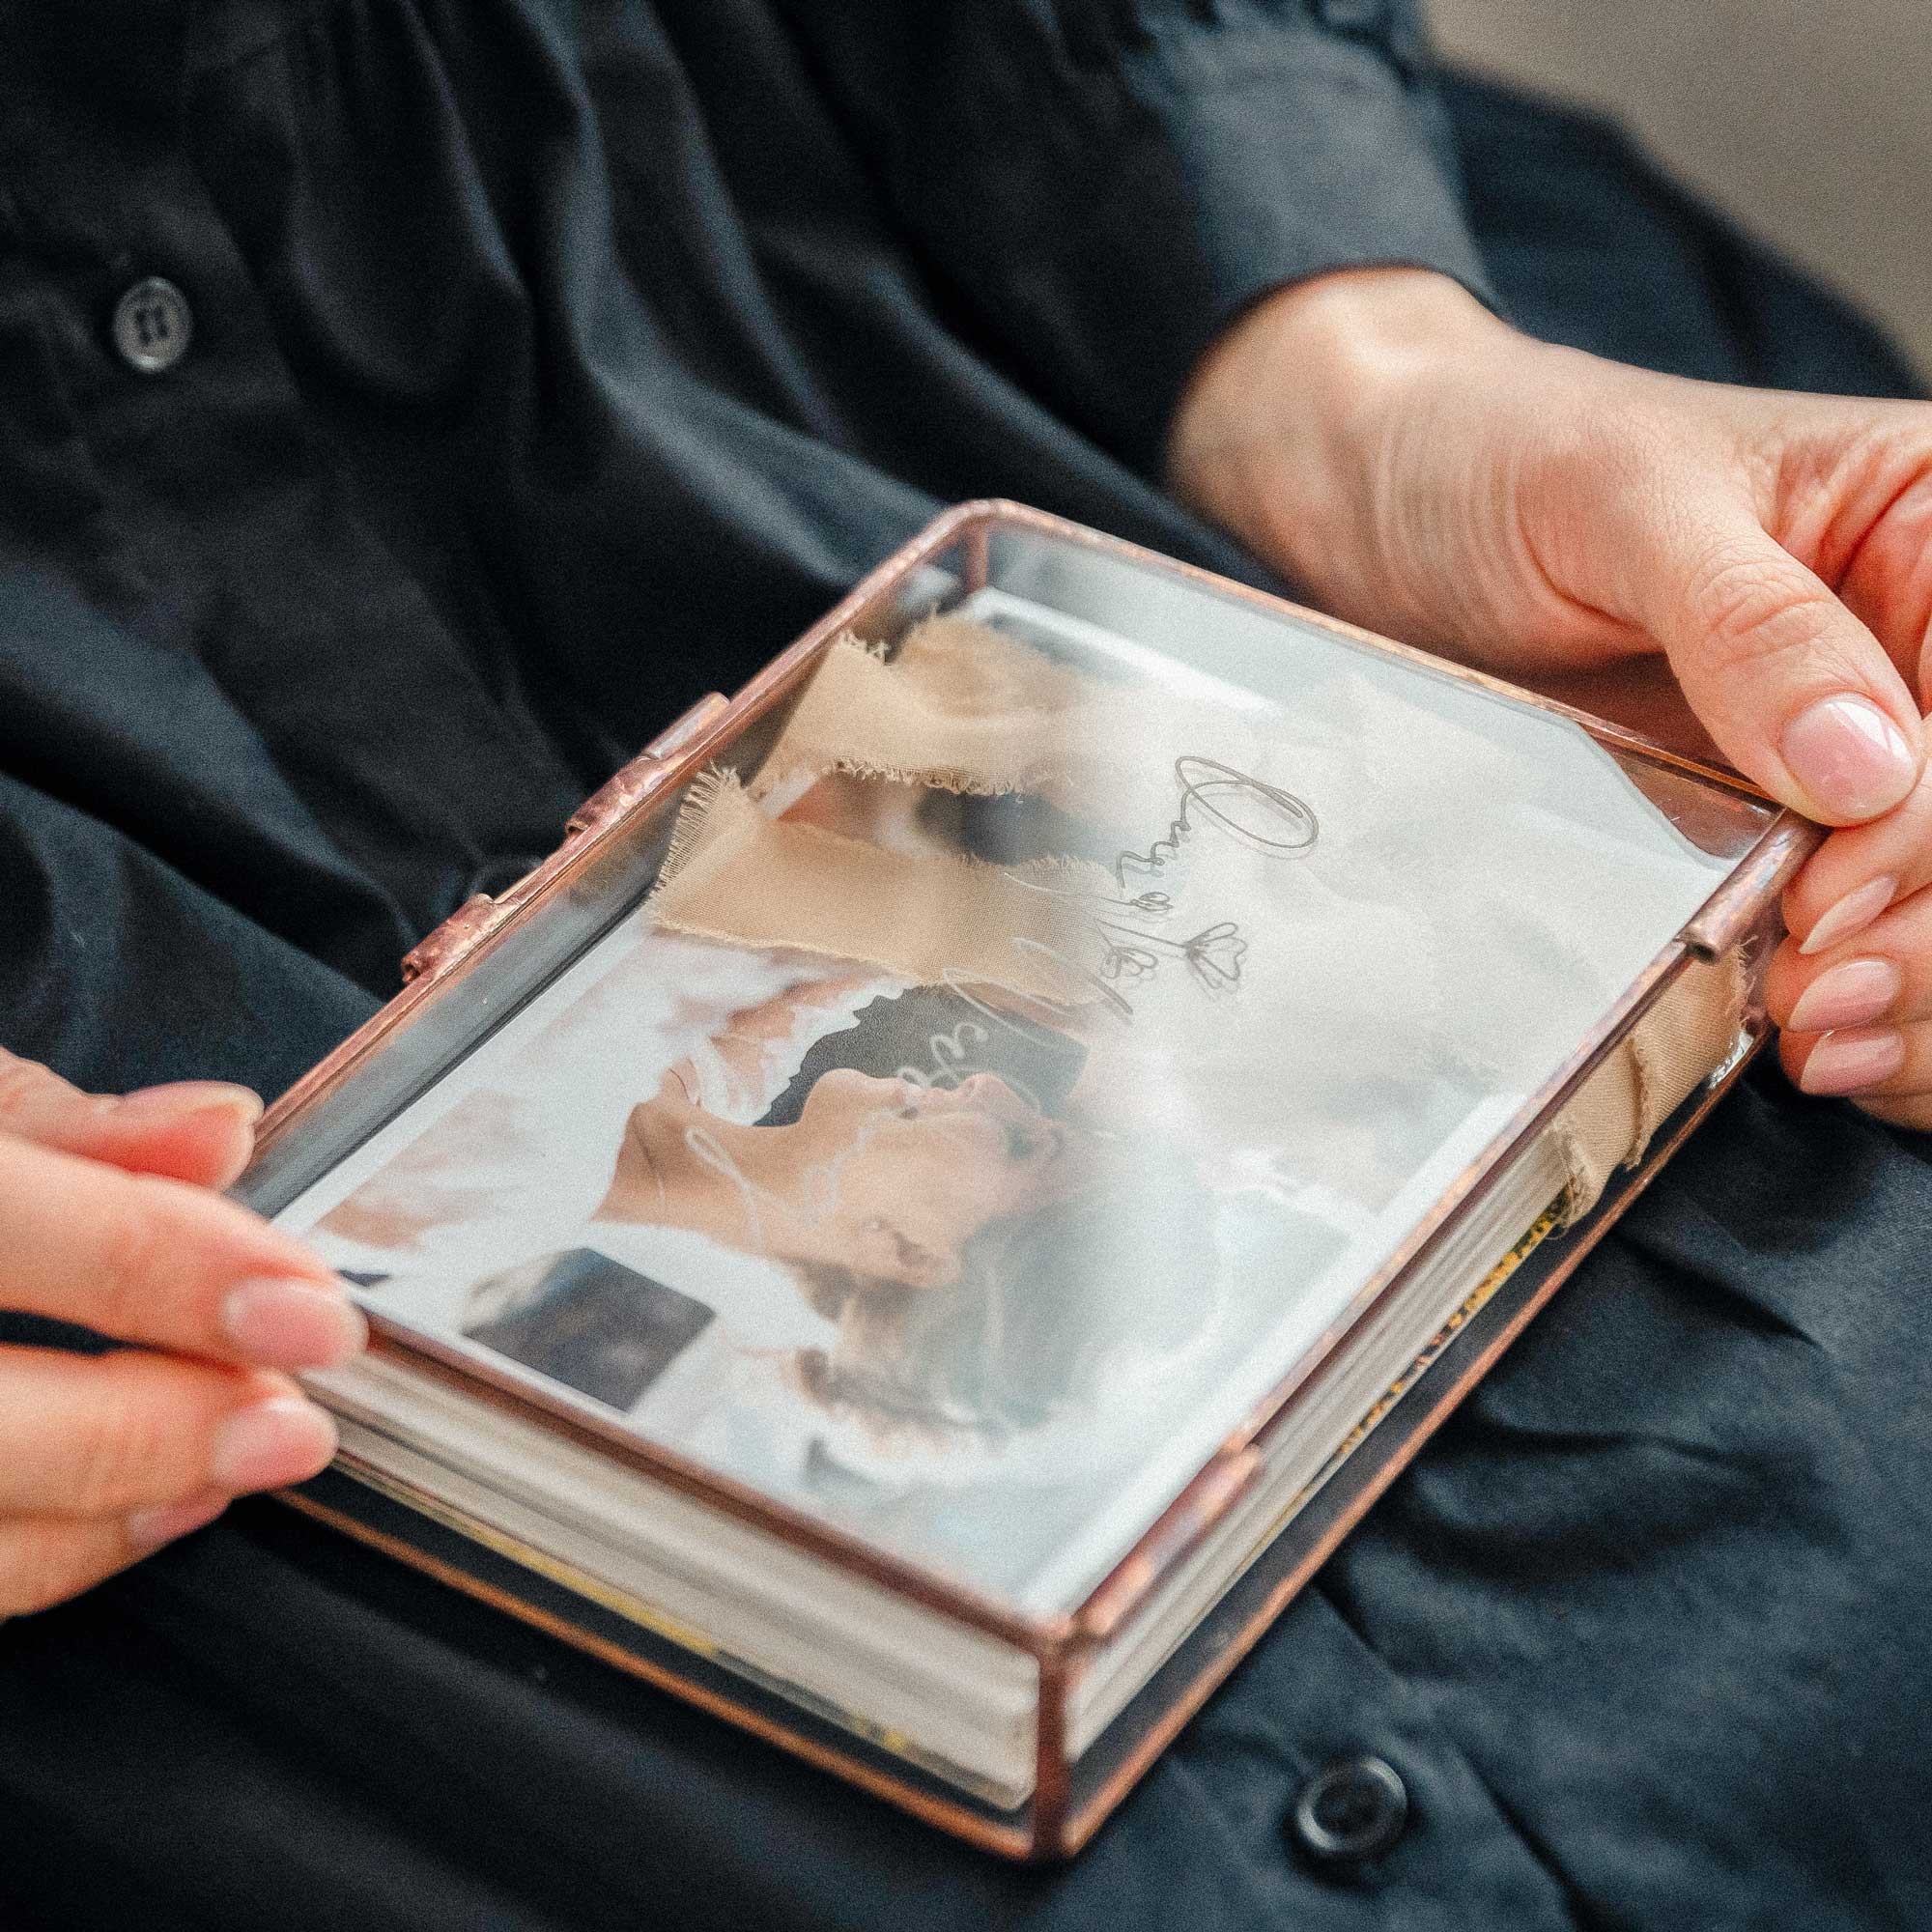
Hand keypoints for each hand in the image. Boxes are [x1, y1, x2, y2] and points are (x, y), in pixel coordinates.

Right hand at [0, 1052, 363, 1616]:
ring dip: (107, 1512)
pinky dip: (46, 1556)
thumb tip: (225, 1128)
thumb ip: (69, 1126)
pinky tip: (145, 1508)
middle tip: (293, 1422)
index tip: (313, 1307)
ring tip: (237, 1462)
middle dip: (147, 1428)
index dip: (171, 1270)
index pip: (11, 1224)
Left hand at [1170, 267, 1931, 1123]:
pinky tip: (1805, 1036)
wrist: (1379, 502)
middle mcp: (1914, 645)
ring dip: (1918, 991)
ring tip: (1815, 1035)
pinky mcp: (1776, 824)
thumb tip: (1868, 766)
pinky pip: (1862, 929)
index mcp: (1931, 523)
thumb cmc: (1505, 456)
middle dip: (1929, 925)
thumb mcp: (1621, 502)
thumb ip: (1750, 623)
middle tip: (1815, 995)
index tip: (1836, 896)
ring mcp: (1851, 745)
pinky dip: (1867, 1006)